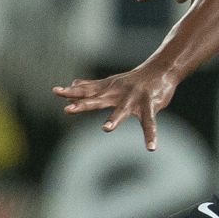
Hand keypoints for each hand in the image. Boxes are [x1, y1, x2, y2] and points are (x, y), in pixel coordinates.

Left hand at [53, 62, 179, 149]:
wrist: (162, 69)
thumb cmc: (135, 79)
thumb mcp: (112, 82)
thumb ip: (92, 85)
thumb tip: (73, 83)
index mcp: (108, 90)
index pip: (86, 90)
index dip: (72, 92)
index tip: (56, 91)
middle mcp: (118, 94)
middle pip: (98, 100)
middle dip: (84, 105)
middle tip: (68, 109)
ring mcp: (134, 100)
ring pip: (122, 111)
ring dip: (114, 119)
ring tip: (106, 129)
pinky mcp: (150, 106)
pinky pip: (150, 123)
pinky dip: (151, 135)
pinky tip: (151, 148)